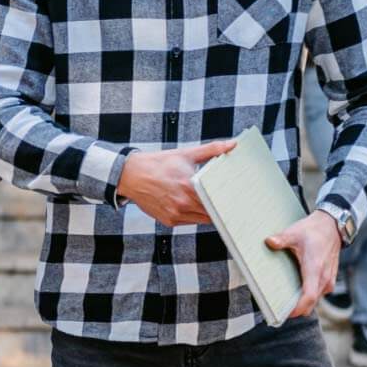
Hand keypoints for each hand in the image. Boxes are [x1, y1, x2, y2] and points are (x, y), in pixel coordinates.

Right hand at [116, 141, 238, 226]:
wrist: (130, 175)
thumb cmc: (157, 164)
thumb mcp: (185, 154)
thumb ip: (211, 150)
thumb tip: (232, 145)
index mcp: (189, 185)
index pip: (218, 199)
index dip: (228, 200)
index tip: (236, 199)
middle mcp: (182, 203)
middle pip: (212, 212)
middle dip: (219, 207)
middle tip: (228, 202)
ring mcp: (175, 214)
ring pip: (201, 220)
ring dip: (206, 212)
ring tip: (209, 203)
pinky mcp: (168, 221)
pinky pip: (188, 222)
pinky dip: (192, 215)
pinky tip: (190, 204)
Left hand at [266, 210, 341, 318]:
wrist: (332, 227)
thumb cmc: (313, 231)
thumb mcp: (294, 233)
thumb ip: (281, 239)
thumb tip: (269, 241)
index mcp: (315, 269)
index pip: (309, 296)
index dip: (299, 308)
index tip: (286, 314)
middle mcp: (324, 278)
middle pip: (311, 302)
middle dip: (297, 309)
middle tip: (279, 312)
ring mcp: (328, 280)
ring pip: (315, 299)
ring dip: (303, 303)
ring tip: (285, 302)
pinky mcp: (328, 279)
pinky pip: (318, 293)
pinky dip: (308, 296)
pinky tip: (295, 291)